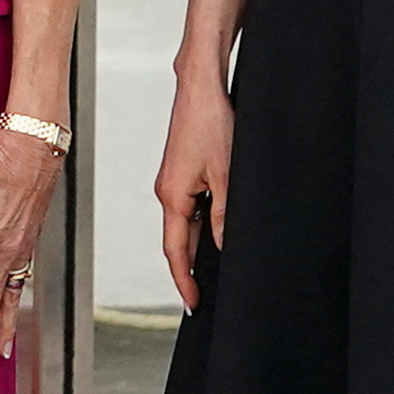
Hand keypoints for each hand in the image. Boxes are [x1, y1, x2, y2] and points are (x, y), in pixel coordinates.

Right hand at [152, 75, 235, 310]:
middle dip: (189, 270)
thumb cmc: (210, 123)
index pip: (175, 250)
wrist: (200, 89)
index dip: (184, 280)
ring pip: (185, 225)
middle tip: (203, 297)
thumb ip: (225, 214)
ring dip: (196, 248)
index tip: (193, 304)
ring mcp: (174, 182)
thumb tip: (225, 246)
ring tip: (212, 272)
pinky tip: (216, 233)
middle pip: (177, 242)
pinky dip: (200, 226)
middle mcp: (167, 192)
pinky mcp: (182, 172)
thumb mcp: (227, 174)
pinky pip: (190, 208)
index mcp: (172, 196)